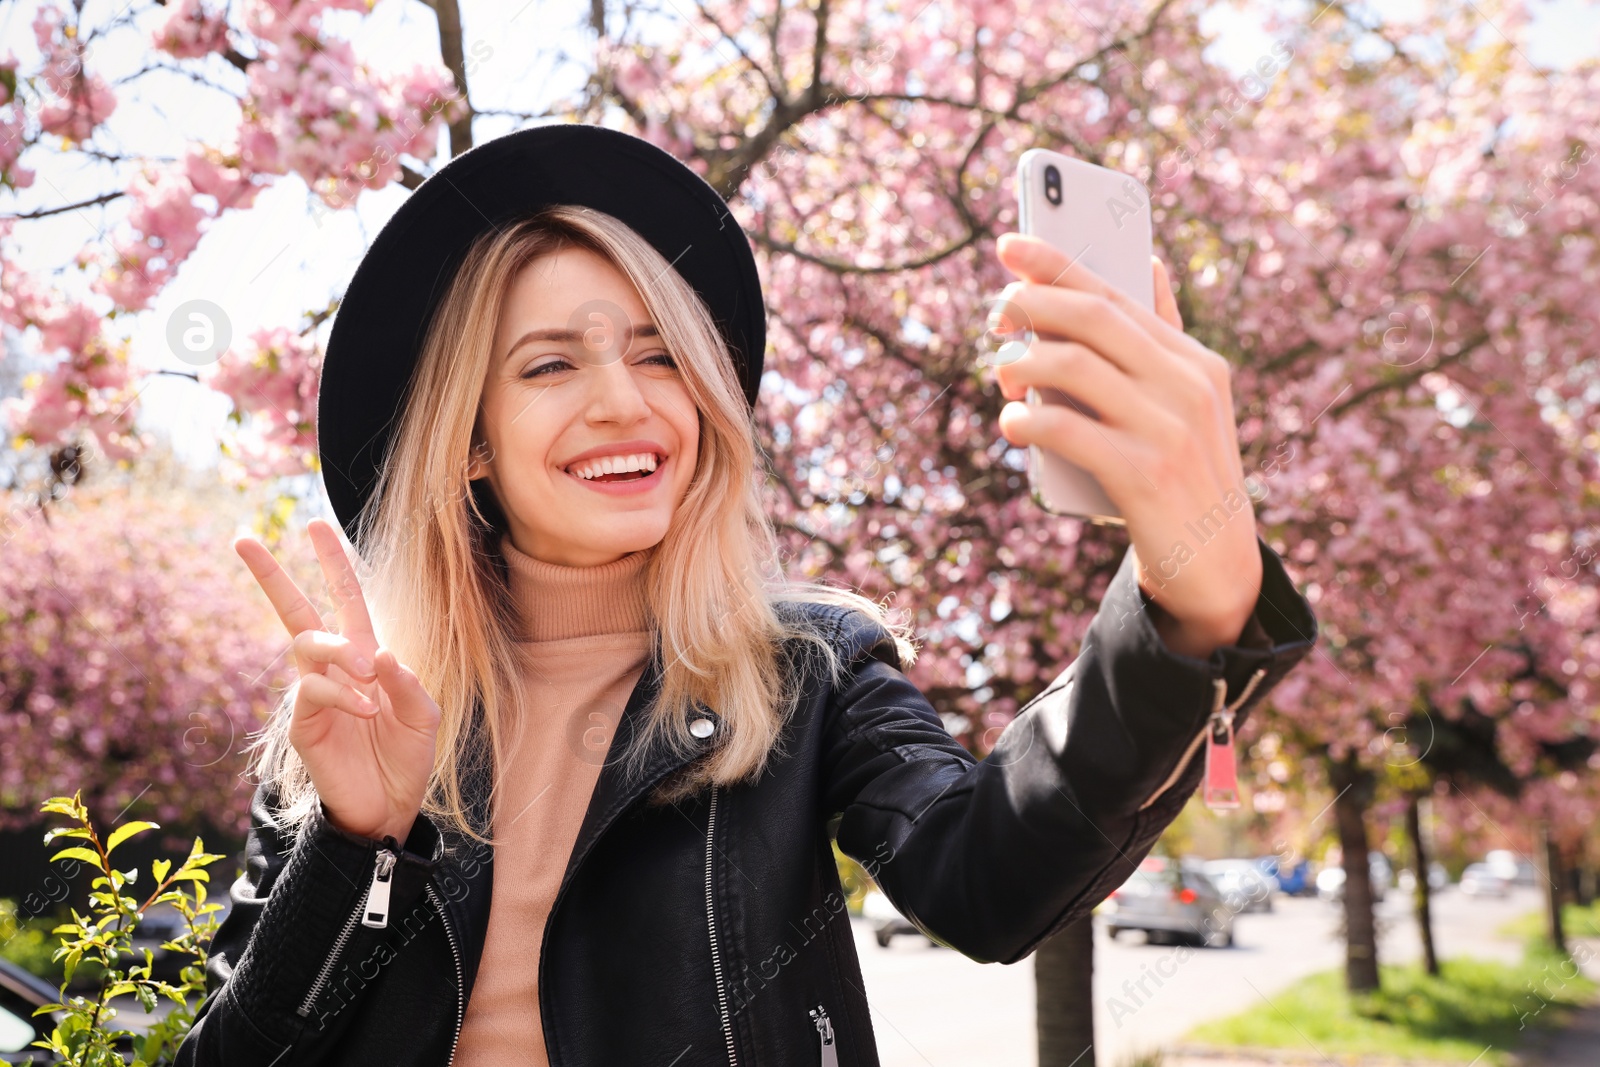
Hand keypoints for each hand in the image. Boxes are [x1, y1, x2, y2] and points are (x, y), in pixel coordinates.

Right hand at [235, 518, 440, 842]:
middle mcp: (333, 668)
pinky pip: (315, 691)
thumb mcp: (422, 714)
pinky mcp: (302, 723)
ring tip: (368, 670)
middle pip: (295, 611)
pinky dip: (345, 693)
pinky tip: (368, 707)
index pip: (344, 600)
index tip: (315, 525)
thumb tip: (380, 652)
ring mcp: (313, 693)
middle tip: (244, 539)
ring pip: (307, 645)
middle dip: (271, 575)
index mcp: (364, 656)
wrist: (388, 806)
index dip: (332, 563)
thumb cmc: (405, 755)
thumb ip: (406, 682)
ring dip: (338, 649)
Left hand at [988, 232, 1262, 655]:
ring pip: (1073, 366)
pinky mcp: (1145, 474)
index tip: (1009, 246)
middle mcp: (1187, 386)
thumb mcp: (1187, 403)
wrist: (1214, 566)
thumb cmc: (1183, 476)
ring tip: (1002, 376)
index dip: (1057, 263)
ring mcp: (1169, 429)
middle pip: (1092, 318)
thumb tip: (1148, 263)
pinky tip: (1012, 423)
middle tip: (996, 316)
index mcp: (1194, 361)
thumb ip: (1163, 339)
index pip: (1117, 292)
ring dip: (1022, 364)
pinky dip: (1027, 420)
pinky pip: (1067, 430)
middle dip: (1032, 306)